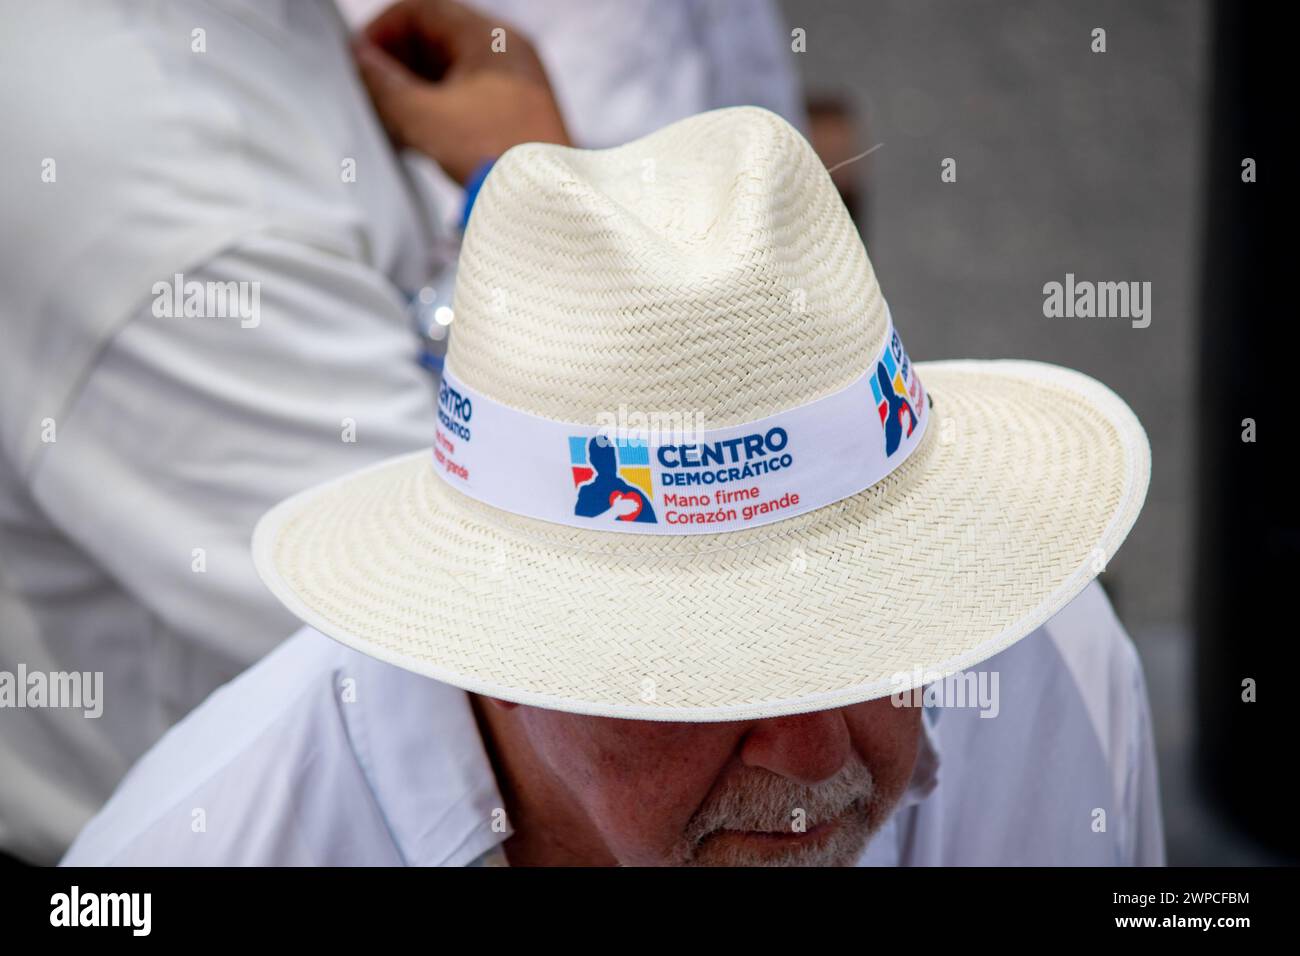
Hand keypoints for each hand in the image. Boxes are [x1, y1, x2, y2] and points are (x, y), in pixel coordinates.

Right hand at [354, 0, 570, 184]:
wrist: (547, 204)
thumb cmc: (494, 156)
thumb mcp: (424, 117)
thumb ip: (383, 84)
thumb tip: (357, 61)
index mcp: (491, 38)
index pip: (421, 11)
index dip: (381, 33)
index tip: (358, 65)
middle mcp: (507, 54)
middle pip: (434, 41)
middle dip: (395, 67)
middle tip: (369, 97)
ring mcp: (515, 86)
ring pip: (448, 74)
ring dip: (413, 93)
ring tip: (387, 124)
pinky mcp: (515, 118)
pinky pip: (465, 100)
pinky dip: (436, 112)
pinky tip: (415, 141)